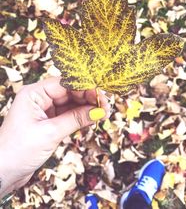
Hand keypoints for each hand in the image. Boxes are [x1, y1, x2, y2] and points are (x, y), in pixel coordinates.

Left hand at [0, 77, 109, 197]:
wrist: (3, 172)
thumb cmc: (19, 150)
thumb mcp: (50, 133)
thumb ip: (76, 119)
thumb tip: (99, 111)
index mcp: (34, 93)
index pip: (65, 84)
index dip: (85, 88)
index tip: (101, 96)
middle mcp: (39, 98)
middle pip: (69, 92)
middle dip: (88, 99)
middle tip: (106, 107)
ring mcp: (44, 110)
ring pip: (70, 104)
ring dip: (86, 109)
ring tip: (103, 113)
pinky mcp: (48, 122)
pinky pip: (68, 115)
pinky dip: (80, 117)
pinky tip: (92, 119)